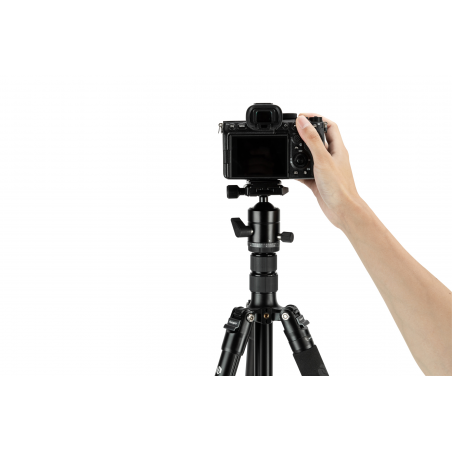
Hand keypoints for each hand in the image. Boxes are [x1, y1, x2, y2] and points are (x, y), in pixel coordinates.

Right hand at [296, 114, 362, 229]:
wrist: (342, 211)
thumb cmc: (339, 187)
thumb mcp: (322, 159)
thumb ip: (312, 140)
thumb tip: (302, 121)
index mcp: (338, 149)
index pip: (329, 126)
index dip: (317, 118)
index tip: (302, 116)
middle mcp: (332, 158)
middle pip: (318, 140)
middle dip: (305, 135)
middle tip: (291, 131)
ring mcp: (325, 170)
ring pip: (310, 157)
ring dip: (299, 154)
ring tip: (289, 150)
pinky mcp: (318, 182)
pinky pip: (305, 173)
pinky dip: (297, 171)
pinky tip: (290, 172)